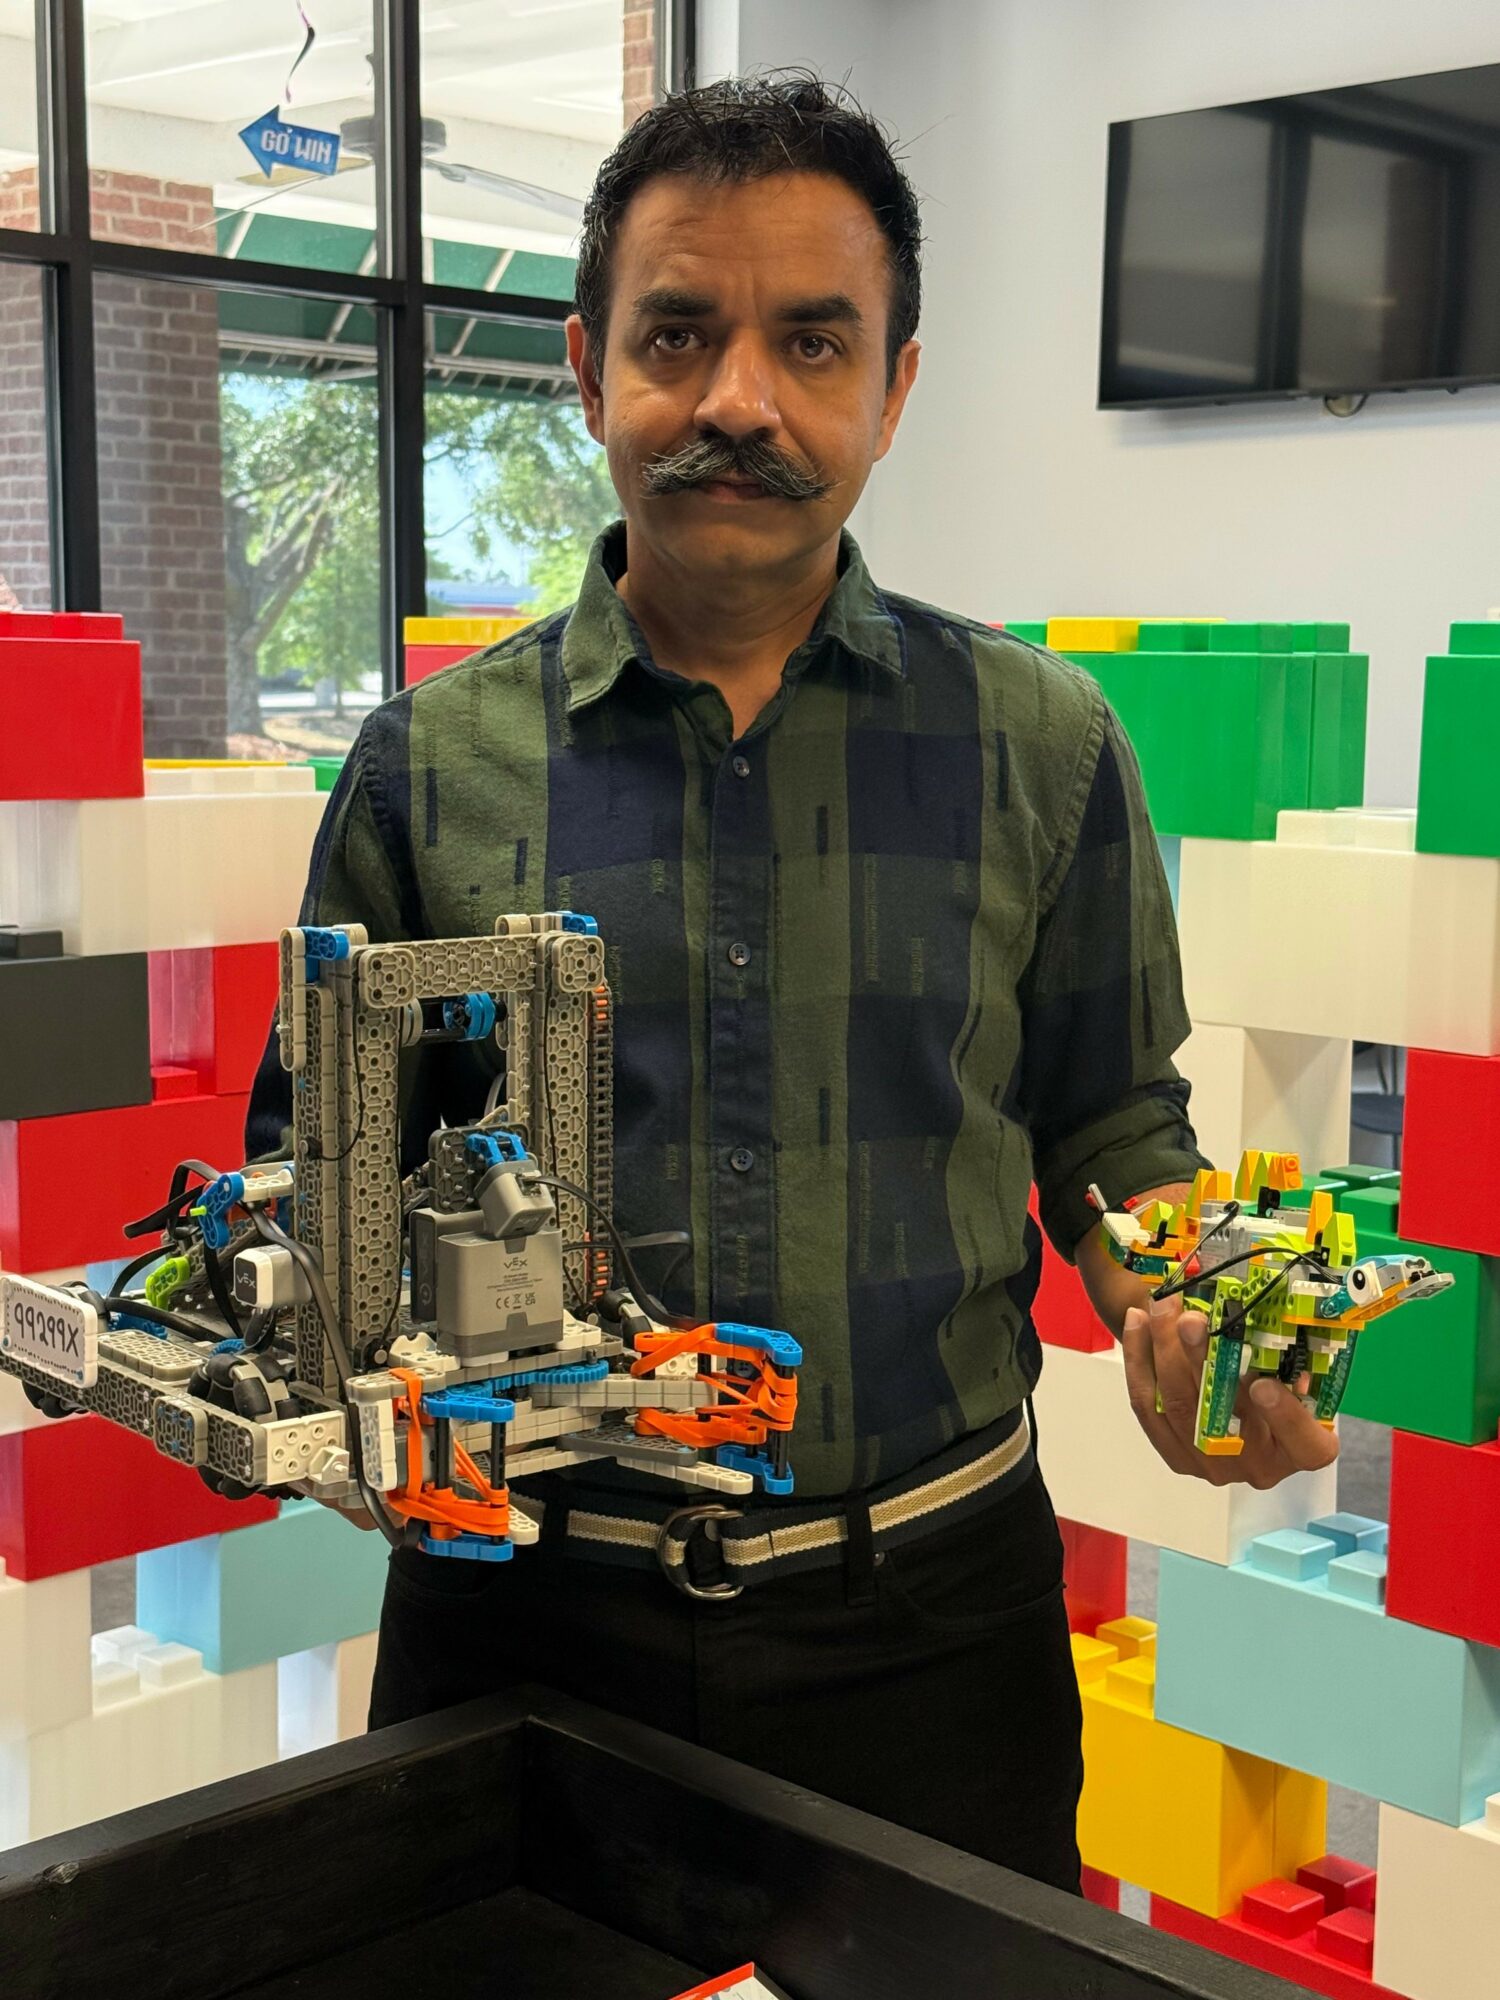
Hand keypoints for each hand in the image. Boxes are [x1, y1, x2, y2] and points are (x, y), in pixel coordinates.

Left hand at [1121, 1290, 1340, 1488]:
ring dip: (1162, 1350)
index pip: (1305, 1443)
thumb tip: (1261, 1325)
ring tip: (1159, 1309)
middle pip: (1222, 1416)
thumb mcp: (1298, 1370)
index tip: (1263, 1385)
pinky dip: (1138, 1362)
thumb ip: (1286, 1357)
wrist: (1250, 1413)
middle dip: (1201, 1360)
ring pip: (1177, 1407)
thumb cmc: (1283, 1383)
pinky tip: (1137, 1324)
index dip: (1283, 1415)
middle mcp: (1259, 1467)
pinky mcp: (1176, 1456)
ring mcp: (1213, 1467)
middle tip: (1189, 1320)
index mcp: (1305, 1449)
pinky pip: (1147, 1407)